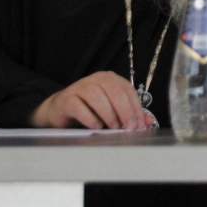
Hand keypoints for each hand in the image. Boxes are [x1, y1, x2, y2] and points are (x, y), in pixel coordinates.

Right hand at [30, 71, 155, 129]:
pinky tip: (96, 126)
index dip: (136, 108)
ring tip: (114, 127)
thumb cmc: (89, 109)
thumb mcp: (111, 110)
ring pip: (96, 95)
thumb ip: (128, 114)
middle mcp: (96, 80)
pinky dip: (89, 117)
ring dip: (108, 113)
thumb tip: (146, 122)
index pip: (128, 90)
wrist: (60, 109)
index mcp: (110, 80)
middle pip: (114, 90)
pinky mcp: (66, 99)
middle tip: (129, 127)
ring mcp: (80, 87)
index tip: (139, 124)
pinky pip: (78, 106)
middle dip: (125, 110)